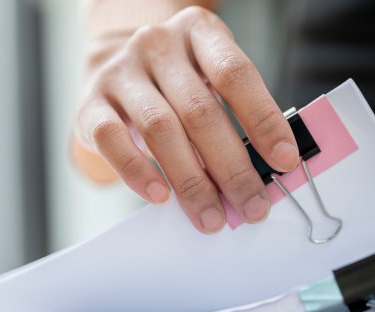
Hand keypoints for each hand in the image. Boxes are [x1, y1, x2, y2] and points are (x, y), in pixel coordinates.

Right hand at [72, 6, 299, 233]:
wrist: (112, 69)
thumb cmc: (175, 84)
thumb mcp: (209, 81)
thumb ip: (236, 116)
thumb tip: (265, 173)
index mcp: (198, 32)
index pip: (236, 74)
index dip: (264, 120)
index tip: (285, 161)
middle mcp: (157, 45)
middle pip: (200, 110)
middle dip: (231, 166)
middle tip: (252, 206)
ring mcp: (120, 72)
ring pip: (160, 129)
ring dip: (190, 181)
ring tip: (211, 217)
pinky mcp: (89, 103)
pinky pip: (111, 139)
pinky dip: (137, 171)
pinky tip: (160, 196)